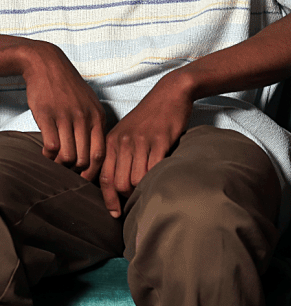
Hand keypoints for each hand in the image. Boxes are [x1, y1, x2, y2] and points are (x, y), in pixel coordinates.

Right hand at [23, 40, 106, 180]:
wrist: (48, 65)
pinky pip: (51, 146)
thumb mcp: (90, 104)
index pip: (100, 153)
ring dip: (60, 163)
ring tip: (56, 159)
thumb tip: (95, 154)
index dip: (92, 171)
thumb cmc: (69, 89)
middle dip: (75, 170)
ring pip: (67, 156)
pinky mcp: (47, 116)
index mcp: (98, 117)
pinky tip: (46, 150)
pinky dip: (48, 154)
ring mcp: (66, 117)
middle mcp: (85, 118)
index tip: (84, 178)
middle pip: (84, 159)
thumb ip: (94, 126)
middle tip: (67, 170)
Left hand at [100, 73, 192, 217]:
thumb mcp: (126, 131)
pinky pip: (155, 168)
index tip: (115, 213)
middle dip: (127, 197)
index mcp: (112, 141)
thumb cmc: (149, 116)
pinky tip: (161, 178)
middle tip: (137, 200)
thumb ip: (118, 153)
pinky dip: (156, 178)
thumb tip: (115, 184)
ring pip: (136, 179)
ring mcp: (142, 141)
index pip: (104, 178)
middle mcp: (123, 142)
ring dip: (143, 189)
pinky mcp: (160, 140)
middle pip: (119, 183)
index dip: (108, 200)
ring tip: (149, 189)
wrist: (171, 92)